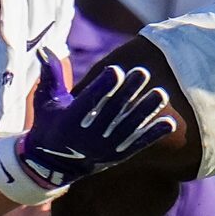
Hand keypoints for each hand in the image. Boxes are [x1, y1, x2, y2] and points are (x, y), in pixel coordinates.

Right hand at [16, 60, 179, 188]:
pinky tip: (170, 122)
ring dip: (146, 110)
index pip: (89, 102)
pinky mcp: (117, 155)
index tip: (116, 69)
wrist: (53, 166)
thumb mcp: (46, 102)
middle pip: (112, 111)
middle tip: (143, 72)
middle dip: (128, 92)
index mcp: (70, 121)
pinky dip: (154, 134)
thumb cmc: (49, 125)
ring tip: (162, 93)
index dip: (103, 86)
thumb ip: (50, 76)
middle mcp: (88, 136)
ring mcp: (104, 147)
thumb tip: (44, 49)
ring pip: (129, 127)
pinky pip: (138, 144)